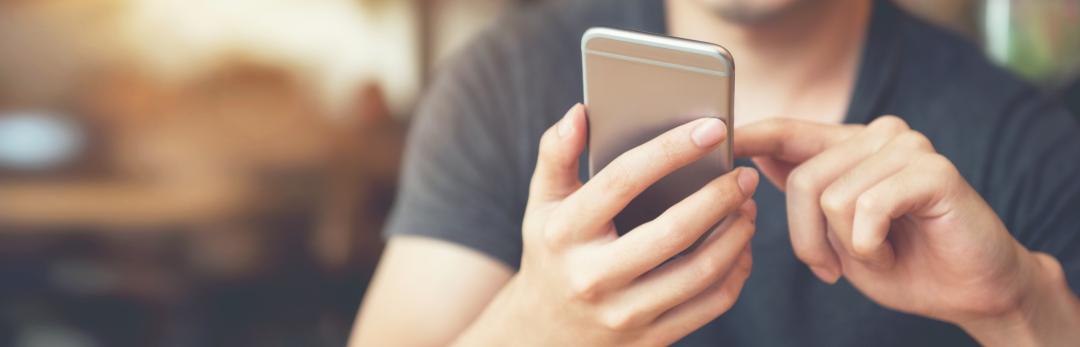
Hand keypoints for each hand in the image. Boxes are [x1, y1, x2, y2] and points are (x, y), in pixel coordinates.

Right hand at [455, 104, 759, 345]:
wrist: (546, 332)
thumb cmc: (553, 251)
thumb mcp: (543, 203)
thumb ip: (557, 154)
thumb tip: (581, 112)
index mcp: (564, 233)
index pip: (622, 182)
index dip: (670, 150)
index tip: (713, 128)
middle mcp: (592, 276)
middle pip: (672, 232)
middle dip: (718, 197)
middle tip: (744, 174)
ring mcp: (623, 314)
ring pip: (699, 272)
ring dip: (735, 235)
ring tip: (746, 206)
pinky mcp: (650, 339)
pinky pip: (709, 305)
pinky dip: (735, 272)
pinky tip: (740, 246)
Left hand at [736, 116, 1078, 343]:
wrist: (971, 292)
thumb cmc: (901, 263)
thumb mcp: (834, 233)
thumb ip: (804, 193)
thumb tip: (757, 158)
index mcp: (849, 146)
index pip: (787, 130)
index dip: (751, 136)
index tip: (720, 141)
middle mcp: (877, 135)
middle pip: (802, 180)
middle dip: (807, 238)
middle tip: (832, 267)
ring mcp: (908, 147)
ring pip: (831, 198)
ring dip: (847, 247)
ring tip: (878, 253)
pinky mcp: (932, 170)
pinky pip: (868, 209)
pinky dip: (871, 247)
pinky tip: (892, 252)